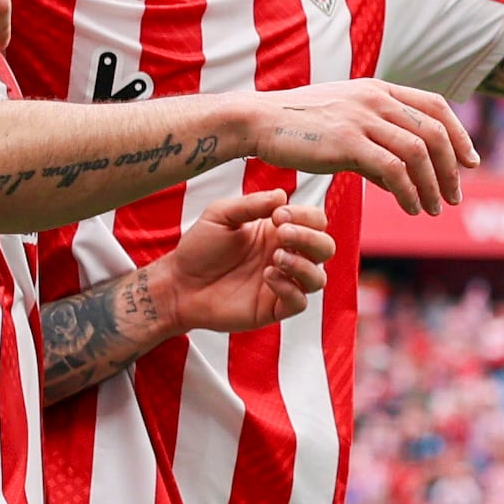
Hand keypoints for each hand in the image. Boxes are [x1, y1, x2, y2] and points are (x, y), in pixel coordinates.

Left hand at [145, 188, 331, 336]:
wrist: (178, 284)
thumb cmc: (198, 248)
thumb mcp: (220, 215)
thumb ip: (251, 204)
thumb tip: (283, 195)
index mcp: (277, 231)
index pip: (315, 221)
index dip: (305, 216)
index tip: (278, 215)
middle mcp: (286, 256)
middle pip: (325, 247)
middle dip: (309, 238)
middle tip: (281, 234)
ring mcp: (282, 284)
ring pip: (319, 277)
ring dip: (303, 264)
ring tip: (274, 258)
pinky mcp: (272, 308)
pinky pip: (300, 302)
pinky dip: (290, 288)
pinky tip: (267, 277)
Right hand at [227, 80, 479, 214]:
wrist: (258, 122)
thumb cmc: (300, 128)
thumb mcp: (346, 126)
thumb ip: (376, 147)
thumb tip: (402, 179)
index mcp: (378, 89)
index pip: (435, 105)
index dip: (459, 134)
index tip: (470, 162)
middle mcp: (375, 99)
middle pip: (434, 130)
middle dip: (452, 167)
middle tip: (455, 195)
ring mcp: (361, 118)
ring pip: (418, 151)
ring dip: (433, 184)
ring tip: (435, 208)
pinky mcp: (346, 142)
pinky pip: (393, 169)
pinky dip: (409, 191)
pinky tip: (411, 207)